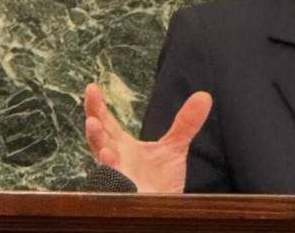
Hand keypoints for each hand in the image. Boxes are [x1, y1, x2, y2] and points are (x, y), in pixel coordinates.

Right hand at [84, 82, 211, 192]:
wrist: (162, 207)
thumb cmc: (160, 180)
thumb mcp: (175, 147)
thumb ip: (186, 123)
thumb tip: (204, 96)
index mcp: (122, 146)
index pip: (107, 123)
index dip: (98, 107)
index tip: (92, 87)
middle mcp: (115, 160)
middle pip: (99, 139)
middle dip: (94, 123)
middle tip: (90, 110)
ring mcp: (118, 178)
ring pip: (103, 161)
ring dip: (98, 144)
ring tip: (92, 126)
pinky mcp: (124, 195)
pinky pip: (114, 183)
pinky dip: (111, 171)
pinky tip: (109, 159)